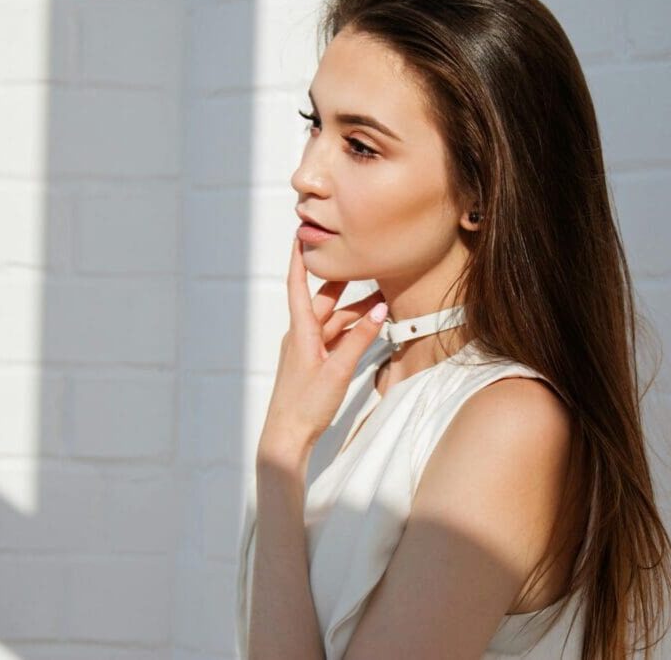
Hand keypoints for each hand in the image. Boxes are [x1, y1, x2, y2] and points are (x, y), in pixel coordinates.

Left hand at [257, 237, 387, 471]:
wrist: (288, 436)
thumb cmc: (306, 406)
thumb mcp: (339, 370)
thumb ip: (360, 338)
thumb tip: (380, 310)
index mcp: (301, 331)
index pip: (298, 285)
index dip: (299, 259)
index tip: (301, 235)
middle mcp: (301, 335)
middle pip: (323, 301)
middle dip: (344, 283)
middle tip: (362, 262)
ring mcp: (307, 349)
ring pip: (333, 321)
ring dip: (355, 311)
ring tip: (382, 299)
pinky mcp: (313, 363)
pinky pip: (334, 338)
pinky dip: (352, 331)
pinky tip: (371, 329)